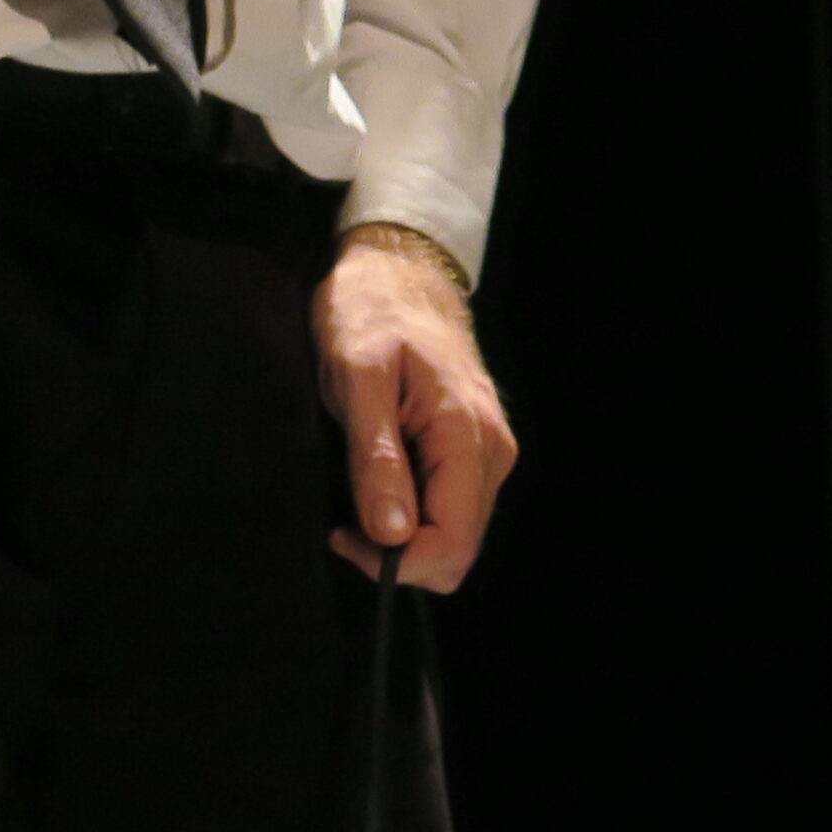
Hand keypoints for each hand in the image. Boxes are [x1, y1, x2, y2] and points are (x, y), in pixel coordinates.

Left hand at [312, 223, 517, 591]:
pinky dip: (407, 512)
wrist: (397, 271)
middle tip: (341, 520)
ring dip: (399, 533)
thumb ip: (376, 458)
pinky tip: (373, 481)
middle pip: (456, 550)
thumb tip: (391, 533)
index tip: (342, 536)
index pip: (451, 543)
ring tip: (352, 490)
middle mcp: (491, 452)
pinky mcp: (470, 451)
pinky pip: (446, 507)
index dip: (395, 560)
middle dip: (395, 552)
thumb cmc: (370, 313)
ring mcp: (485, 452)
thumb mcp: (357, 379)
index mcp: (468, 436)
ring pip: (452, 533)